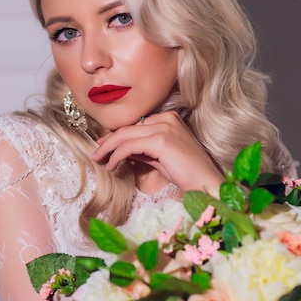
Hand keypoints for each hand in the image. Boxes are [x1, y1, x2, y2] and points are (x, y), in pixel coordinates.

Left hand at [90, 112, 224, 193]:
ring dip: (108, 149)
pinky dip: (116, 156)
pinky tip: (112, 166)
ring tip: (99, 160)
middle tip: (96, 154)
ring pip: (125, 135)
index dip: (116, 136)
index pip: (134, 125)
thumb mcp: (159, 158)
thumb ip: (141, 150)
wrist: (205, 183)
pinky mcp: (161, 140)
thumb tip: (120, 150)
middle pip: (127, 128)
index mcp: (168, 118)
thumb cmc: (185, 173)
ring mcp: (164, 127)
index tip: (104, 147)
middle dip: (108, 141)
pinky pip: (129, 146)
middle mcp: (166, 118)